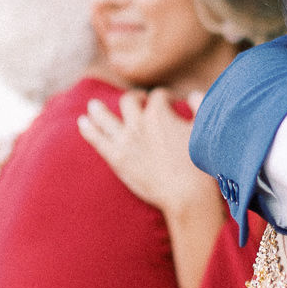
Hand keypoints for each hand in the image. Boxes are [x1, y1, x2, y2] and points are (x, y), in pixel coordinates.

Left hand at [77, 89, 217, 215]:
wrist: (186, 194)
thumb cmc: (200, 162)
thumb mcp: (205, 128)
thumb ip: (200, 105)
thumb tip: (194, 93)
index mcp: (160, 113)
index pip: (158, 96)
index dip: (165, 97)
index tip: (169, 102)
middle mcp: (139, 122)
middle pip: (130, 101)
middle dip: (134, 98)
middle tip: (138, 100)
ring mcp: (125, 140)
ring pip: (105, 117)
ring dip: (99, 109)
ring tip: (93, 105)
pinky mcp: (117, 159)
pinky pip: (97, 140)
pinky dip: (88, 129)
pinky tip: (82, 122)